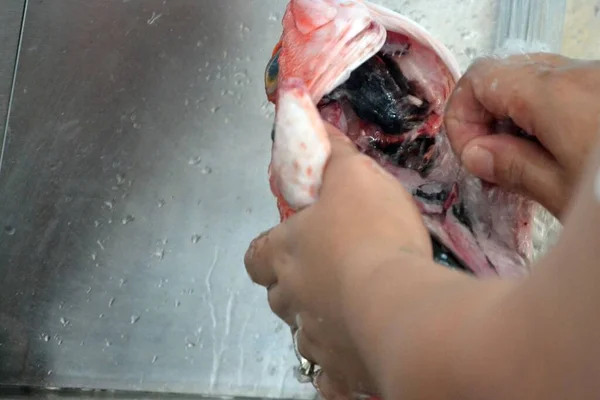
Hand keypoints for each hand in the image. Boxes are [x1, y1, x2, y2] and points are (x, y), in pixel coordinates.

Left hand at [244, 124, 435, 397]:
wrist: (399, 305)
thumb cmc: (371, 235)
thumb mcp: (354, 179)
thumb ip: (335, 156)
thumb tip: (319, 128)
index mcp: (285, 254)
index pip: (255, 255)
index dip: (268, 250)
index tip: (290, 244)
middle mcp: (290, 299)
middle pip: (279, 294)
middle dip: (297, 285)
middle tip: (334, 273)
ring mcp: (313, 339)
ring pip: (304, 331)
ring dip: (321, 321)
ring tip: (356, 309)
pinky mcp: (339, 373)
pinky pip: (330, 374)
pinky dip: (341, 364)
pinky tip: (361, 351)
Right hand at [444, 54, 599, 217]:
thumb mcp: (564, 192)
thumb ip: (513, 168)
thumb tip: (476, 154)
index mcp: (553, 94)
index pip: (478, 79)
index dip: (461, 119)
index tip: (473, 158)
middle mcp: (575, 73)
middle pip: (503, 75)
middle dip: (486, 118)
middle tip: (494, 162)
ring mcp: (597, 78)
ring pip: (533, 83)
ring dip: (515, 119)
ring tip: (525, 164)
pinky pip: (562, 91)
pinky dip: (545, 117)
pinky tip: (557, 154)